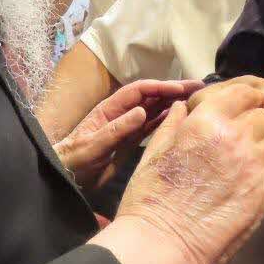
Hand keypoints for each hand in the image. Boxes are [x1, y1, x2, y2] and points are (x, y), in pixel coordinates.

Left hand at [52, 79, 203, 190]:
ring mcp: (126, 126)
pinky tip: (179, 116)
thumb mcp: (94, 145)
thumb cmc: (74, 160)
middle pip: (150, 96)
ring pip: (153, 110)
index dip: (160, 86)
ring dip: (172, 102)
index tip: (180, 88)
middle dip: (172, 89)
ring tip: (195, 99)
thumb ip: (116, 130)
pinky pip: (150, 126)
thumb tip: (141, 111)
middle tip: (198, 87)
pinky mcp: (129, 141)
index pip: (139, 91)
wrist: (65, 177)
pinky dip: (165, 119)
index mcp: (110, 109)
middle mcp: (120, 114)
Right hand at [116, 82, 263, 263]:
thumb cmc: (150, 199)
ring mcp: (253, 164)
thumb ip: (173, 125)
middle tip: (247, 135)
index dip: (256, 91)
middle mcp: (234, 137)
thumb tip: (183, 108)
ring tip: (259, 155)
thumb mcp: (154, 152)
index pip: (242, 92)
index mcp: (205, 121)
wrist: (161, 243)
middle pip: (262, 116)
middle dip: (256, 122)